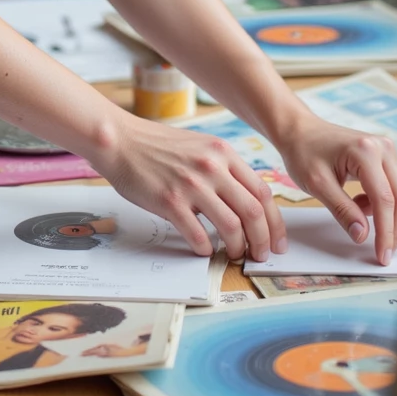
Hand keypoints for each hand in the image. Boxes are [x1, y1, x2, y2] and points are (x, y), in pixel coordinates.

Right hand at [99, 111, 286, 262]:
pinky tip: (204, 249)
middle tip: (261, 255)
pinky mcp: (169, 201)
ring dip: (237, 247)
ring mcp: (191, 184)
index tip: (276, 241)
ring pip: (231, 226)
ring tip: (234, 254)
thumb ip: (223, 169)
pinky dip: (206, 248)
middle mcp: (212, 167)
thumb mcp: (200, 147)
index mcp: (223, 153)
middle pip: (253, 212)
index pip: (263, 192)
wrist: (120, 140)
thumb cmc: (157, 146)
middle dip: (262, 240)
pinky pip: (197, 234)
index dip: (275, 222)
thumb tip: (245, 202)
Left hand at [276, 116, 396, 265]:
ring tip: (363, 219)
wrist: (300, 131)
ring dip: (394, 218)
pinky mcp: (387, 158)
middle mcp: (383, 148)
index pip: (385, 200)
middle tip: (384, 251)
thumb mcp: (317, 184)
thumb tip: (362, 236)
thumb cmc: (303, 151)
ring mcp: (388, 151)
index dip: (387, 232)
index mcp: (365, 151)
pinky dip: (387, 206)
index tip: (383, 255)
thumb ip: (342, 211)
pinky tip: (362, 205)